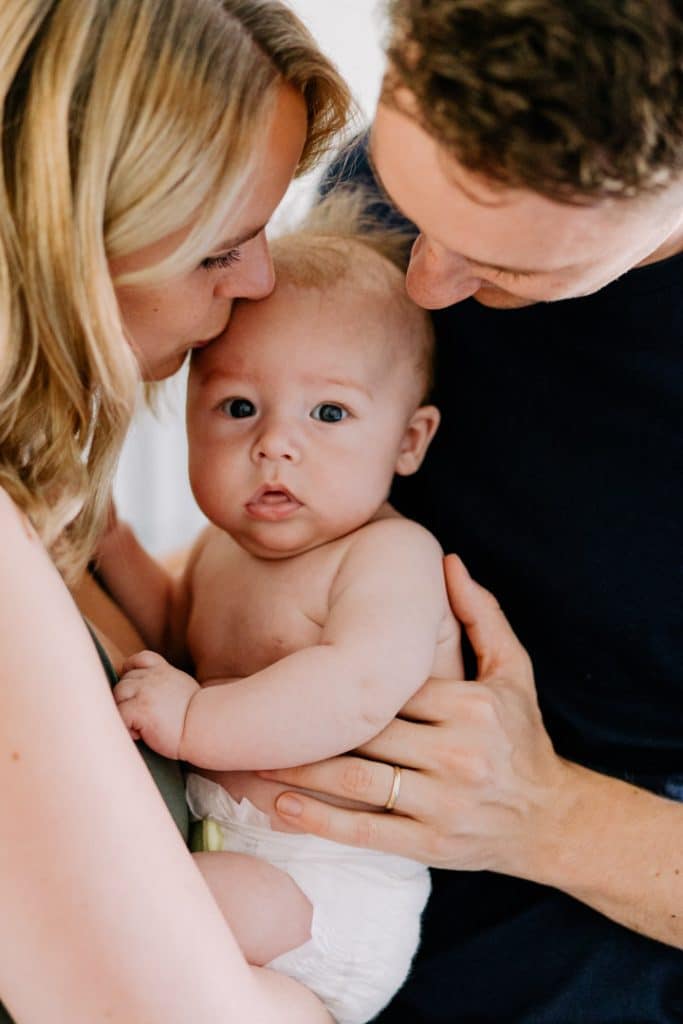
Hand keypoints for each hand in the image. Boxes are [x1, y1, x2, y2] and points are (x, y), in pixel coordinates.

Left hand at [114, 650, 199, 759]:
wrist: (206, 727)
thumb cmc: (197, 717)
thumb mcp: (183, 689)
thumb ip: (166, 684)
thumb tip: (151, 695)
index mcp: (164, 671)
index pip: (139, 660)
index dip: (131, 672)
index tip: (135, 690)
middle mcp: (153, 677)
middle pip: (124, 681)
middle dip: (127, 699)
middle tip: (141, 718)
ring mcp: (145, 691)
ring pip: (117, 694)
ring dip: (123, 711)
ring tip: (139, 726)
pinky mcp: (140, 708)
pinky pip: (118, 713)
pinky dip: (125, 726)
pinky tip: (140, 735)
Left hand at [259, 555, 573, 880]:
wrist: (552, 819)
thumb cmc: (524, 736)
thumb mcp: (513, 670)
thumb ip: (482, 615)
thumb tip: (448, 562)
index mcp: (471, 706)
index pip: (391, 685)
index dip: (336, 676)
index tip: (288, 666)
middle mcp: (457, 754)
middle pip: (364, 732)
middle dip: (305, 722)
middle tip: (249, 711)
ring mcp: (442, 804)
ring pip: (356, 781)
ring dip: (297, 769)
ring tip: (248, 757)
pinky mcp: (430, 845)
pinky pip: (366, 830)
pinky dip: (320, 820)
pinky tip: (280, 805)